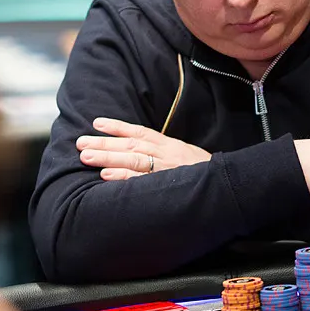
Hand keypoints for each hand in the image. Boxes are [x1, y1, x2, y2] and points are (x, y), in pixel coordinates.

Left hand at [77, 117, 209, 179]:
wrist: (228, 187)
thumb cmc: (203, 174)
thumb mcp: (186, 157)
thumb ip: (165, 153)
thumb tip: (140, 150)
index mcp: (170, 146)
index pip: (139, 133)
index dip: (117, 127)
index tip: (96, 123)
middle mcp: (167, 154)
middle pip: (130, 146)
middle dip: (103, 144)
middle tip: (80, 144)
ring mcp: (167, 169)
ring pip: (132, 160)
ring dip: (107, 158)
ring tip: (85, 157)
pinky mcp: (167, 185)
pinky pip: (141, 181)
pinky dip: (123, 178)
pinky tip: (105, 176)